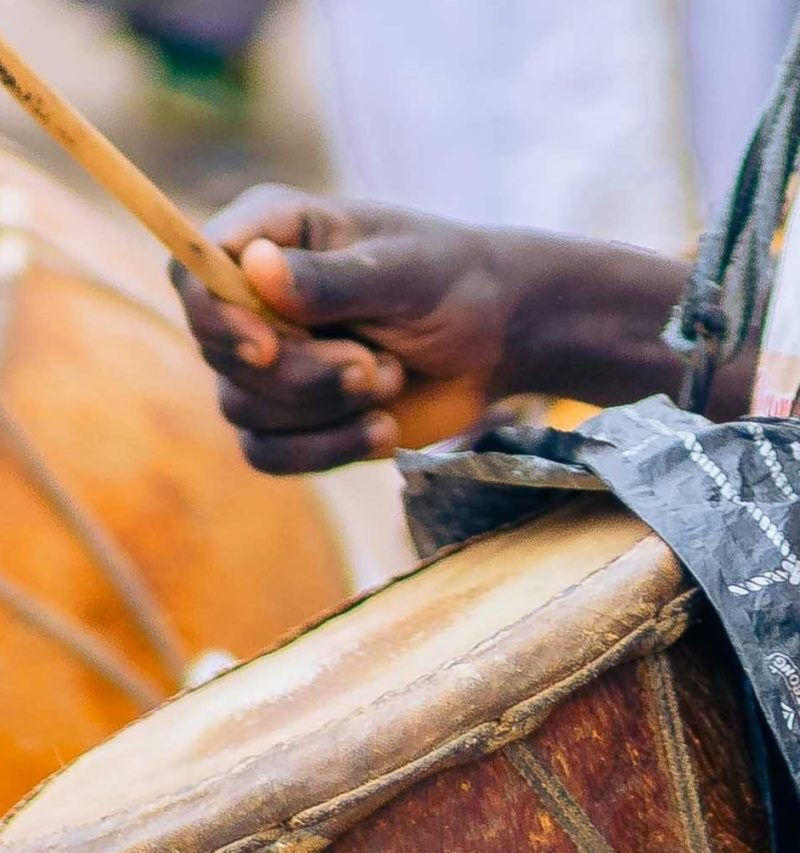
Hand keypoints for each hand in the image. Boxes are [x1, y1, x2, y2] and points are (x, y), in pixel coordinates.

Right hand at [170, 185, 514, 472]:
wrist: (494, 343)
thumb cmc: (452, 283)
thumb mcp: (404, 272)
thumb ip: (331, 279)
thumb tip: (256, 269)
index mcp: (270, 234)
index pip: (191, 270)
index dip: (216, 316)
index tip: (269, 348)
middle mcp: (254, 297)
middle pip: (218, 351)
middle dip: (301, 375)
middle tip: (376, 366)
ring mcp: (268, 363)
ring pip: (242, 410)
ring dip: (325, 411)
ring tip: (392, 380)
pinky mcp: (289, 419)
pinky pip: (268, 454)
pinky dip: (327, 451)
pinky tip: (383, 431)